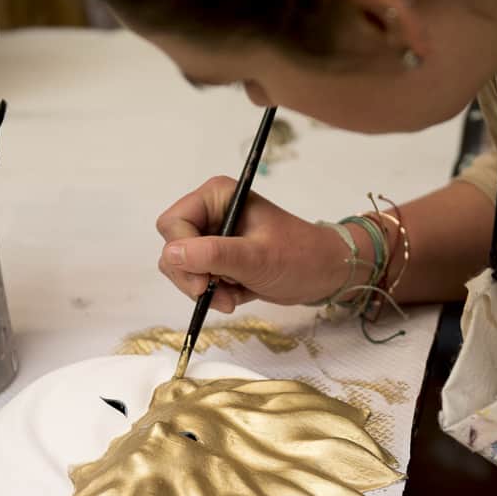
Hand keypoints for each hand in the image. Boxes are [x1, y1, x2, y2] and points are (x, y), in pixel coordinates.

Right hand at [156, 176, 354, 312]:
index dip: (183, 254)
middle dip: (192, 276)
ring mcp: (213, 237)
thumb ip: (213, 255)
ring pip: (182, 268)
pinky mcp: (218, 259)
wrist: (325, 274)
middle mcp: (210, 213)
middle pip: (173, 247)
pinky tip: (236, 296)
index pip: (173, 224)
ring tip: (231, 298)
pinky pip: (196, 279)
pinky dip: (212, 294)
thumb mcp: (256, 258)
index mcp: (217, 197)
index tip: (203, 282)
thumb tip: (171, 254)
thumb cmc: (300, 257)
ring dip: (203, 289)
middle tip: (217, 293)